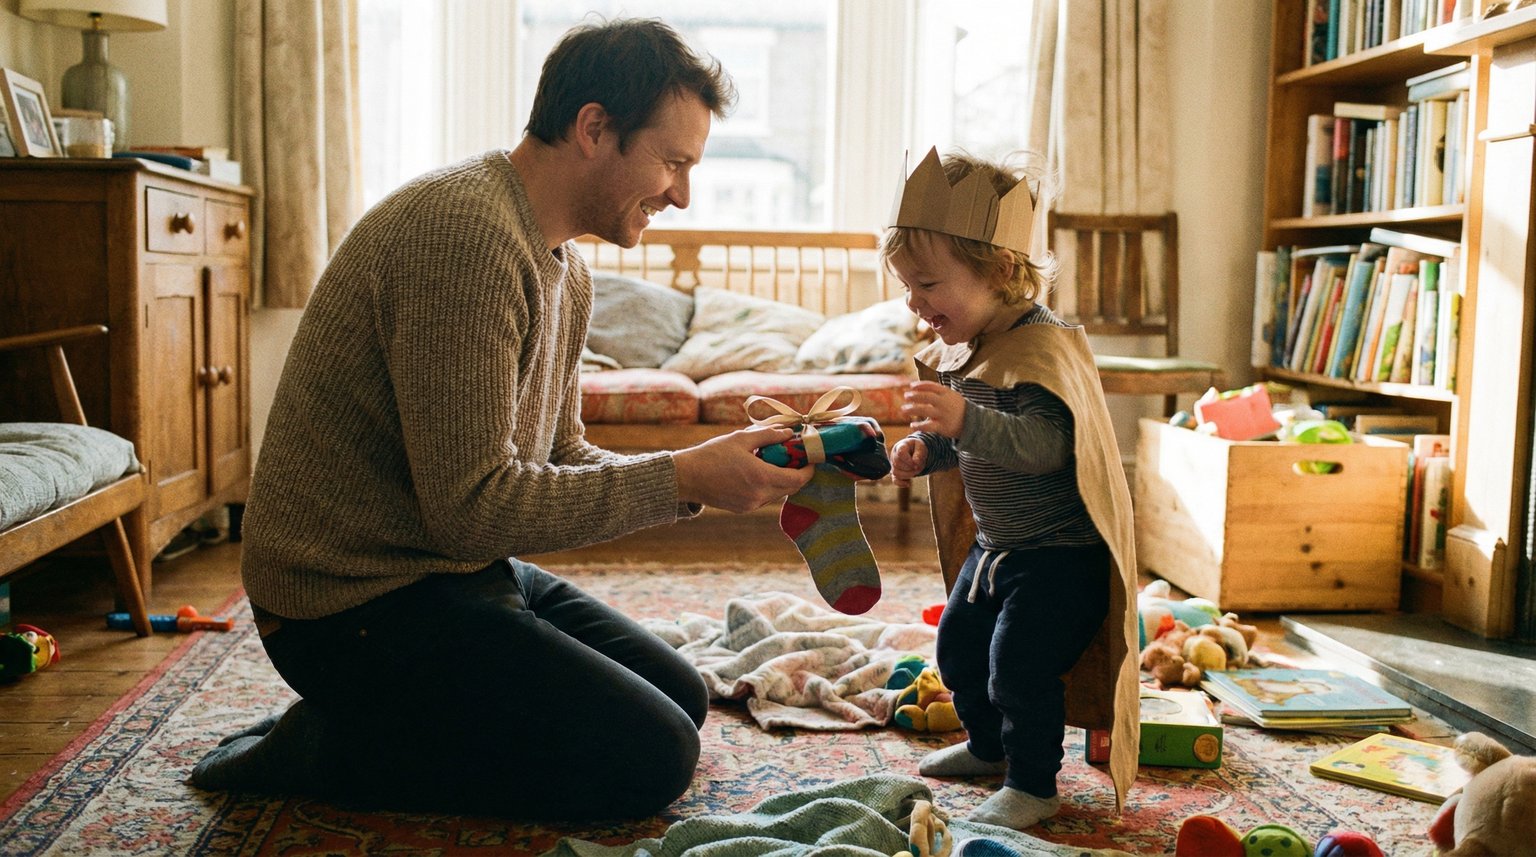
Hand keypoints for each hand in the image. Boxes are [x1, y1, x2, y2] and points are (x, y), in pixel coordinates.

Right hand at [672, 426, 814, 512]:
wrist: (686, 477)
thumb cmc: (712, 454)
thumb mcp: (741, 438)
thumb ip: (768, 436)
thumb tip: (789, 433)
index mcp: (761, 477)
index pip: (798, 479)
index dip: (809, 469)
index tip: (810, 457)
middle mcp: (759, 496)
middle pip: (791, 488)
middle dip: (797, 473)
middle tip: (794, 457)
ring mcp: (751, 505)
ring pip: (778, 493)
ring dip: (782, 479)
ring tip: (773, 461)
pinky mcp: (743, 508)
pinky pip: (764, 497)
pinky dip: (768, 485)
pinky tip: (757, 472)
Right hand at [889, 437, 926, 487]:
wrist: (914, 450)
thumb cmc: (917, 448)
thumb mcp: (921, 447)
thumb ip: (919, 454)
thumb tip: (916, 463)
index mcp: (901, 446)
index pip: (900, 453)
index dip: (908, 460)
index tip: (916, 464)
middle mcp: (894, 455)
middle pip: (897, 464)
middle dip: (909, 468)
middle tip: (918, 467)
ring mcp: (894, 464)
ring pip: (895, 472)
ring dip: (907, 475)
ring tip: (916, 472)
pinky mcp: (896, 472)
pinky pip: (895, 480)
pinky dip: (901, 483)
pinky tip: (908, 484)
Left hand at [902, 380, 964, 437]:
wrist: (972, 423)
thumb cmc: (957, 407)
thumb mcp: (951, 395)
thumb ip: (938, 391)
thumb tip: (919, 386)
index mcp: (947, 393)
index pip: (931, 386)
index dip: (920, 385)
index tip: (911, 386)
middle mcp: (944, 403)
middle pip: (927, 397)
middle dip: (914, 396)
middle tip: (906, 396)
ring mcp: (943, 415)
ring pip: (924, 410)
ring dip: (912, 410)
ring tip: (903, 410)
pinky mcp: (943, 427)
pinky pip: (928, 426)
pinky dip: (919, 425)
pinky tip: (912, 425)